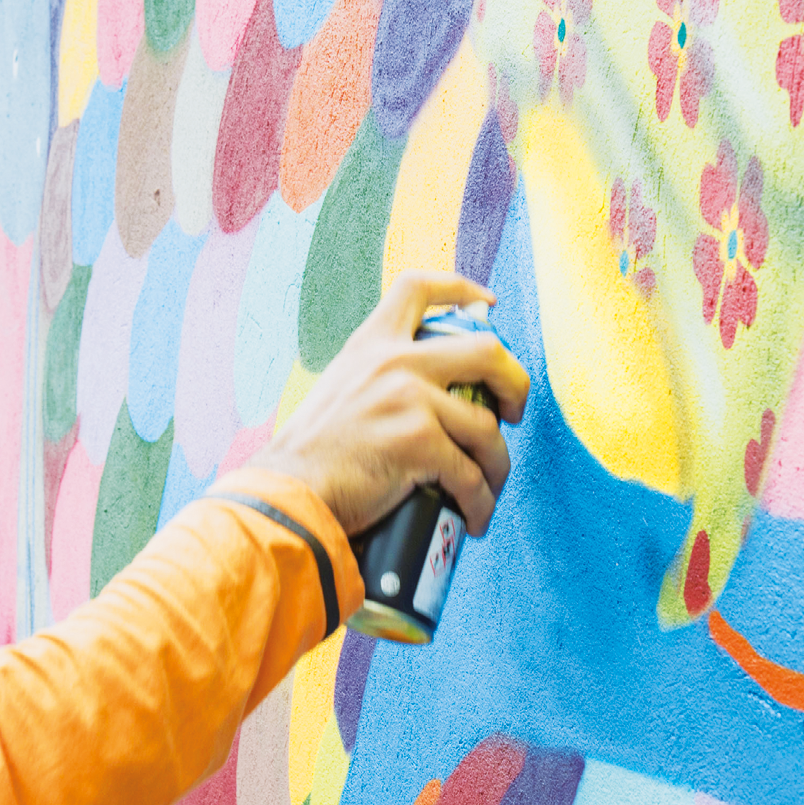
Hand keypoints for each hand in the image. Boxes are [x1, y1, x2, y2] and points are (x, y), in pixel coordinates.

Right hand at [256, 271, 529, 537]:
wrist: (289, 491)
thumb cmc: (310, 455)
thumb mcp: (339, 391)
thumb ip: (377, 380)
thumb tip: (425, 395)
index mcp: (371, 345)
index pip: (418, 289)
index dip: (462, 288)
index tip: (487, 303)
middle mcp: (394, 363)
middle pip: (486, 351)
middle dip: (514, 383)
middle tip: (513, 410)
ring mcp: (410, 400)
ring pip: (487, 427)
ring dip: (497, 463)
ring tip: (489, 486)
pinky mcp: (421, 443)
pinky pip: (472, 474)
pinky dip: (481, 501)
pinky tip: (475, 516)